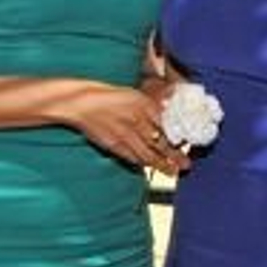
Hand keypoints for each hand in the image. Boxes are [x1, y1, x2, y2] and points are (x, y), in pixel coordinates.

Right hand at [64, 85, 188, 175]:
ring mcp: (125, 136)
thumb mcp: (133, 94)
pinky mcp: (114, 145)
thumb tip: (166, 111)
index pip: (166, 125)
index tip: (186, 144)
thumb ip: (150, 105)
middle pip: (160, 144)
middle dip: (173, 157)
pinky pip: (132, 157)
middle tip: (186, 165)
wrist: (81, 103)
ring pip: (147, 154)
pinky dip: (142, 162)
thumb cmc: (106, 95)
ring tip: (172, 172)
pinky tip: (147, 166)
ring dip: (161, 164)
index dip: (176, 137)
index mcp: (143, 106)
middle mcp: (137, 122)